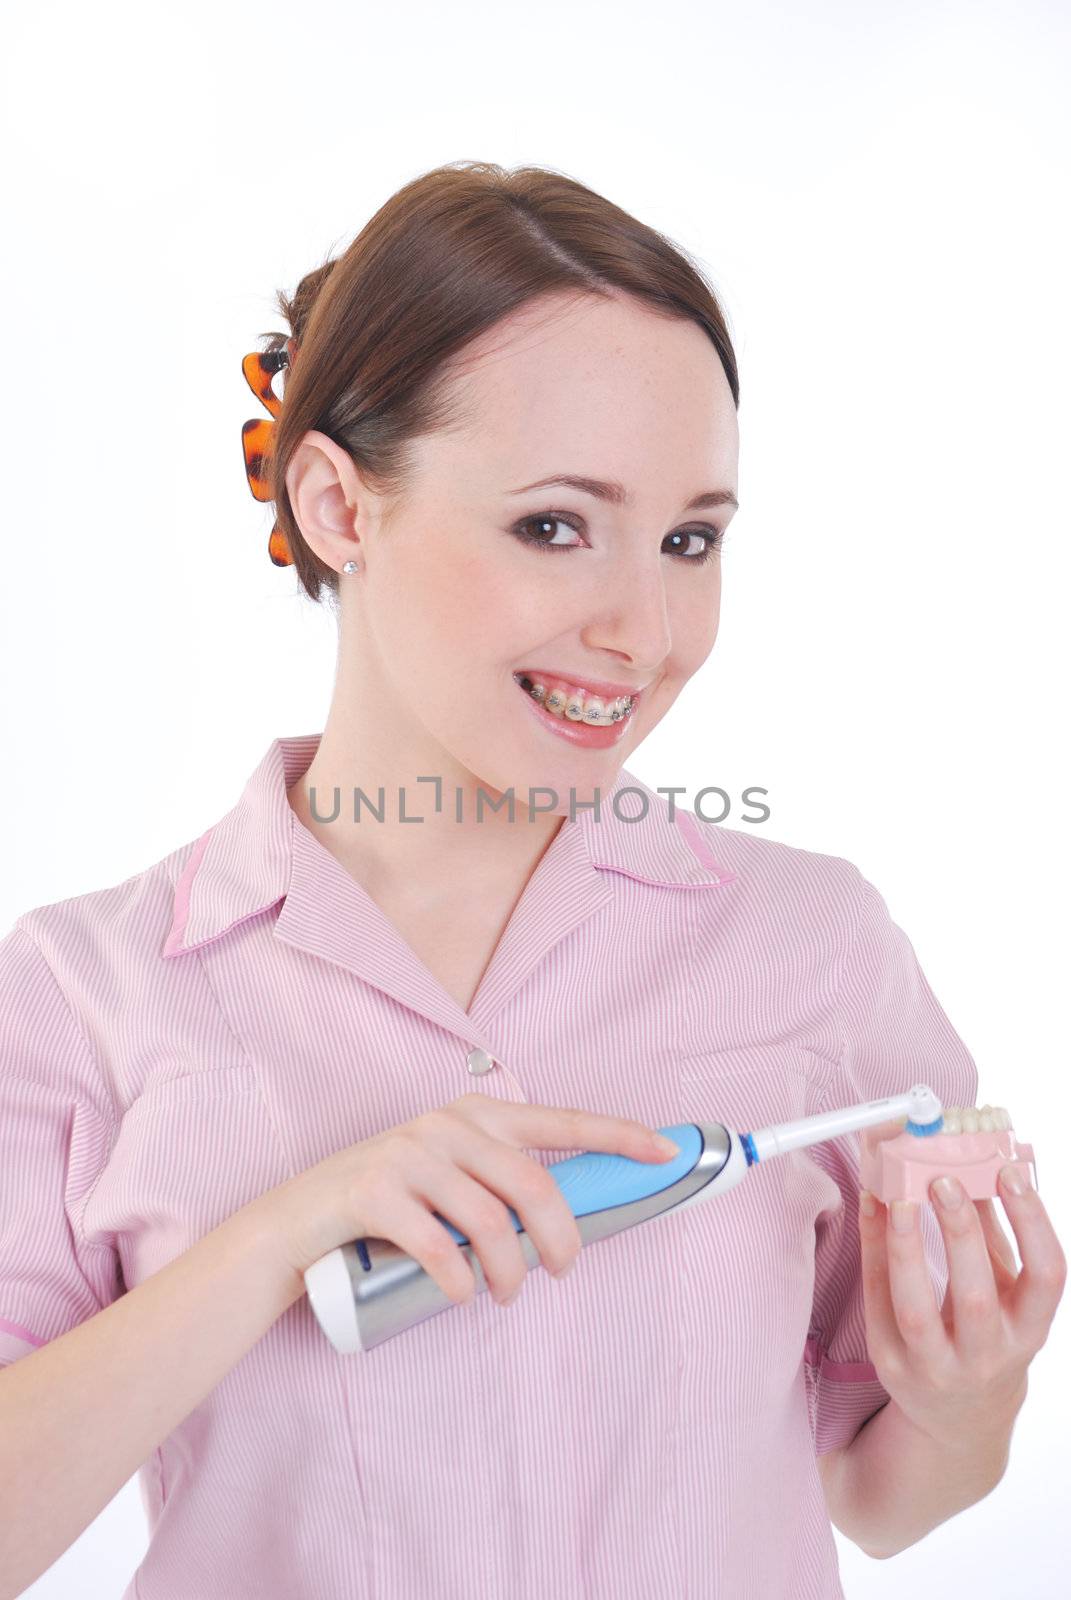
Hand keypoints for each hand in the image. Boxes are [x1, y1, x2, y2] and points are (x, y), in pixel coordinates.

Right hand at [252, 1091, 678, 1308]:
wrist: (296, 1222)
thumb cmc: (388, 1206)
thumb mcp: (448, 1178)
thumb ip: (498, 1183)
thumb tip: (566, 1226)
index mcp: (474, 1115)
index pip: (560, 1120)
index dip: (617, 1135)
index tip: (664, 1153)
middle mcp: (445, 1124)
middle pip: (533, 1184)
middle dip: (561, 1239)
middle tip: (563, 1273)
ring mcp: (407, 1153)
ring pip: (491, 1222)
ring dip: (509, 1272)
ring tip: (505, 1295)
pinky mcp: (372, 1190)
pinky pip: (438, 1247)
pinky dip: (458, 1282)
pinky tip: (461, 1295)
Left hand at [857, 1120, 1067, 1453]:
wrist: (960, 1417)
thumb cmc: (987, 1334)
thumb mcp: (1006, 1293)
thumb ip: (995, 1235)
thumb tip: (981, 1163)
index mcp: (1029, 1331)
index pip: (1046, 1278)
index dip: (1032, 1223)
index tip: (1010, 1172)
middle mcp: (988, 1356)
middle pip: (976, 1297)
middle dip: (959, 1233)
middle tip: (941, 1177)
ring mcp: (937, 1366)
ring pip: (917, 1310)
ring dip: (905, 1248)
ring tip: (895, 1197)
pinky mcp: (892, 1364)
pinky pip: (879, 1304)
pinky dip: (873, 1253)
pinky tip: (871, 1210)